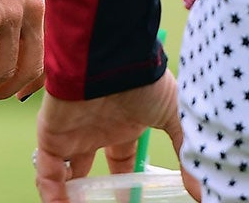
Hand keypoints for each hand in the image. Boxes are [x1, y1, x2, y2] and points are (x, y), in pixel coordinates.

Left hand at [35, 73, 197, 201]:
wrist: (110, 60)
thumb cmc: (143, 81)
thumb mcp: (174, 116)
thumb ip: (185, 152)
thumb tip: (202, 189)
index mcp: (124, 125)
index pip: (122, 160)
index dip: (124, 182)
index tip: (129, 200)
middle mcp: (97, 130)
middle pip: (89, 167)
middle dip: (93, 189)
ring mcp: (74, 132)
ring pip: (64, 171)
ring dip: (68, 194)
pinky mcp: (52, 135)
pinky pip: (46, 169)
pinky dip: (51, 191)